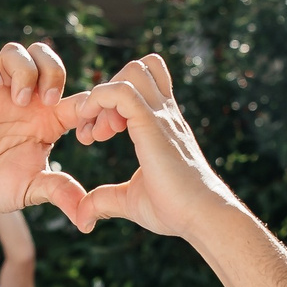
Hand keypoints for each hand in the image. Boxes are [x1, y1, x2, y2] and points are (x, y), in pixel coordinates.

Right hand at [0, 43, 88, 221]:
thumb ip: (61, 193)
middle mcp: (26, 100)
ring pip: (15, 53)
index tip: (83, 129)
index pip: (75, 92)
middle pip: (45, 57)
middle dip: (52, 70)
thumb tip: (87, 219)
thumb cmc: (2, 188)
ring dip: (23, 70)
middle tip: (48, 100)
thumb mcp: (36, 189)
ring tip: (19, 100)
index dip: (88, 101)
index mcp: (50, 119)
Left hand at [60, 53, 242, 237]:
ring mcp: (161, 117)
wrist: (202, 217)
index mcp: (162, 126)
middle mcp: (164, 115)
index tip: (95, 136)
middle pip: (138, 68)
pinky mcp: (153, 126)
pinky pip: (122, 92)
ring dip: (104, 96)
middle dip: (107, 92)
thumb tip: (83, 217)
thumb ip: (106, 200)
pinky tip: (95, 133)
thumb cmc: (174, 210)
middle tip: (96, 131)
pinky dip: (100, 101)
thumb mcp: (131, 201)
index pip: (141, 85)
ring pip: (132, 71)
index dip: (109, 102)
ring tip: (98, 132)